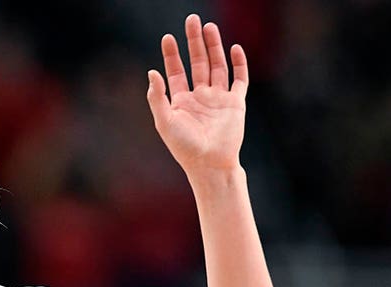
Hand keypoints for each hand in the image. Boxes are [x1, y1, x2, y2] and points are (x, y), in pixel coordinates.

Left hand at [147, 14, 247, 177]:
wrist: (210, 164)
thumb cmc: (184, 147)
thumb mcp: (165, 121)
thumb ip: (157, 97)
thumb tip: (151, 72)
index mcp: (181, 100)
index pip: (176, 71)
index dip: (172, 54)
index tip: (168, 37)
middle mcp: (200, 96)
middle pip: (198, 62)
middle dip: (194, 42)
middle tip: (192, 20)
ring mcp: (218, 98)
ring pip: (217, 66)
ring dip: (214, 46)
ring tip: (209, 27)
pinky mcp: (236, 103)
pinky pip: (239, 79)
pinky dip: (238, 64)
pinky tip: (234, 49)